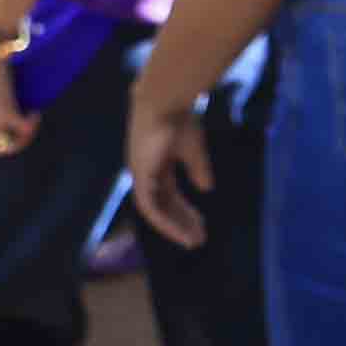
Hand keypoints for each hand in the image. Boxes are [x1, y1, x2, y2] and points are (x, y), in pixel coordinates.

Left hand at [126, 91, 214, 247]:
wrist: (164, 104)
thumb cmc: (179, 120)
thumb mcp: (193, 150)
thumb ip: (198, 170)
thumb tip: (206, 188)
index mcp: (156, 165)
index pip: (169, 195)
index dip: (184, 211)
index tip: (202, 224)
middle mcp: (145, 173)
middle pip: (164, 206)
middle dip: (182, 222)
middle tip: (199, 239)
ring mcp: (140, 176)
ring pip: (156, 211)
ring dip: (175, 227)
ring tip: (194, 241)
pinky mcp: (139, 177)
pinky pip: (150, 208)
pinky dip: (166, 222)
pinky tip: (181, 231)